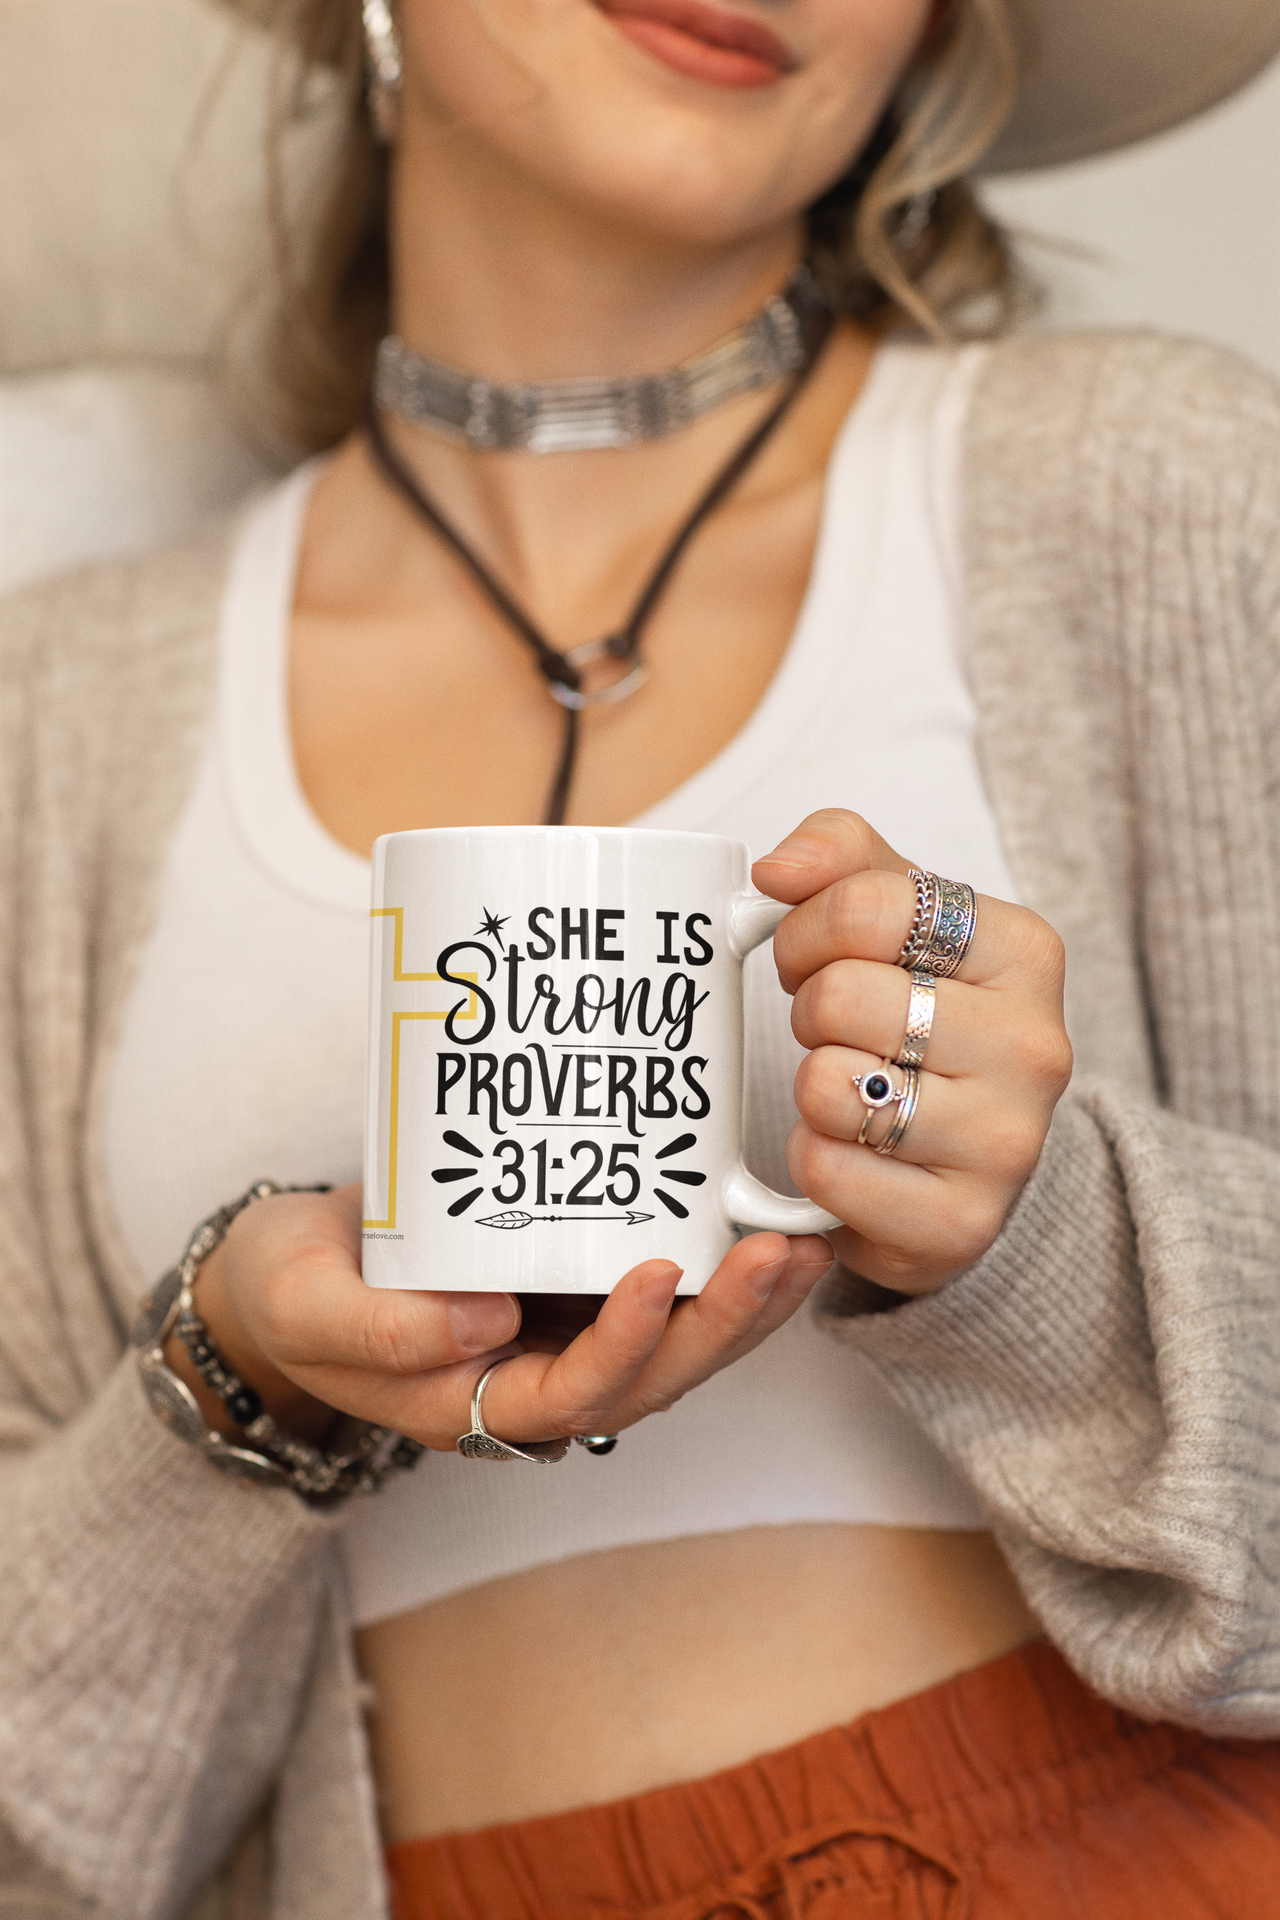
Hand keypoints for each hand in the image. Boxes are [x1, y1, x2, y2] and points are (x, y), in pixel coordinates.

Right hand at [172, 1185, 832, 1449]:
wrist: (291, 1271)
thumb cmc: (289, 1291)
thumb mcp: (304, 1306)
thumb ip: (381, 1331)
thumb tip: (490, 1327)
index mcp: (473, 1405)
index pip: (573, 1393)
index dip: (626, 1343)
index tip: (661, 1271)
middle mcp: (536, 1384)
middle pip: (654, 1377)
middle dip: (724, 1323)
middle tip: (779, 1254)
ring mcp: (564, 1337)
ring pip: (677, 1344)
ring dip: (746, 1303)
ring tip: (805, 1243)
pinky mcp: (576, 1288)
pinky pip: (665, 1293)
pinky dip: (721, 1266)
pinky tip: (767, 1219)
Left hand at [754, 809, 1071, 1296]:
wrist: (964, 1157)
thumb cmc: (919, 1016)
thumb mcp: (893, 914)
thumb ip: (838, 852)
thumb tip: (778, 868)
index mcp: (1023, 950)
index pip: (864, 906)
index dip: (805, 930)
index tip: (812, 956)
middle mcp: (1034, 1046)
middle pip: (839, 996)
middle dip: (807, 1011)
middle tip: (833, 1032)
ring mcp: (1007, 1142)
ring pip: (828, 1086)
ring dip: (811, 1088)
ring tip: (851, 1089)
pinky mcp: (961, 1223)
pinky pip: (825, 1171)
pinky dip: (813, 1160)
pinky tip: (853, 1154)